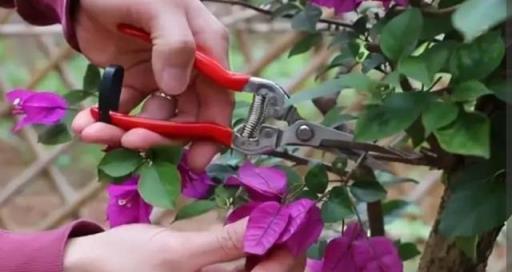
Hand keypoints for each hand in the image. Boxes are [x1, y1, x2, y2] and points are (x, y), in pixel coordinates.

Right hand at [63, 220, 304, 271]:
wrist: (91, 266)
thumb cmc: (127, 263)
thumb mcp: (177, 253)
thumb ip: (223, 243)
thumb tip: (266, 222)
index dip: (287, 256)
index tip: (294, 223)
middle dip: (283, 251)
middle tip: (289, 219)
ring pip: (257, 271)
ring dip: (270, 249)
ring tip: (274, 221)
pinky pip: (239, 267)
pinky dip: (251, 250)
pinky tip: (252, 232)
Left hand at [71, 0, 233, 170]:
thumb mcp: (159, 8)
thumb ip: (175, 43)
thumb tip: (175, 88)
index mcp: (207, 50)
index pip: (218, 100)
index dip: (211, 133)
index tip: (195, 161)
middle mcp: (190, 69)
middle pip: (186, 117)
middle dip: (159, 135)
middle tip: (129, 142)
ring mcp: (161, 77)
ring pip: (154, 119)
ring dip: (126, 131)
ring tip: (93, 132)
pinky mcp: (135, 81)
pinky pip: (126, 110)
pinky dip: (108, 121)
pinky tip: (87, 124)